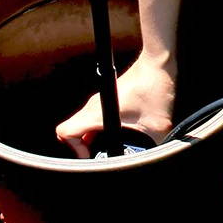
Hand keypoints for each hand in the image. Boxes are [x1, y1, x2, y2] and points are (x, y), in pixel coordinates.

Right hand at [55, 56, 175, 157]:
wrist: (158, 63)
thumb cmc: (154, 87)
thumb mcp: (156, 127)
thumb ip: (151, 148)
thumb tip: (150, 159)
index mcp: (97, 112)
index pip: (65, 132)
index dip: (74, 150)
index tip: (91, 156)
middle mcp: (93, 105)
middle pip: (73, 131)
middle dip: (86, 147)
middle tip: (102, 154)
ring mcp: (99, 100)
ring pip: (85, 124)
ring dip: (95, 137)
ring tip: (113, 145)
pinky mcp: (108, 97)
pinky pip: (96, 117)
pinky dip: (102, 128)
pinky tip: (122, 132)